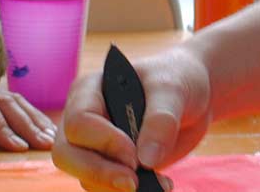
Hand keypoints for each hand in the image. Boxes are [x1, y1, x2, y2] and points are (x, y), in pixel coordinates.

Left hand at [0, 66, 55, 151]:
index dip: (2, 128)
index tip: (17, 149)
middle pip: (6, 103)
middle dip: (28, 125)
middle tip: (47, 147)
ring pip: (12, 101)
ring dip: (33, 119)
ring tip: (51, 139)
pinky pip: (9, 103)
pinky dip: (29, 113)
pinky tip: (39, 126)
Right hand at [54, 45, 211, 191]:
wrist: (192, 98)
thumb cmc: (177, 79)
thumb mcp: (172, 90)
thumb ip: (160, 120)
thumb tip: (145, 159)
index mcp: (89, 91)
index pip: (79, 122)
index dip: (104, 143)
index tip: (136, 156)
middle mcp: (83, 119)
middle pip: (67, 154)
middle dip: (98, 173)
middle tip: (133, 184)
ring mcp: (94, 145)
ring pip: (84, 177)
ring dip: (117, 188)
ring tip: (161, 182)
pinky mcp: (111, 166)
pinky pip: (105, 188)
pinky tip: (160, 184)